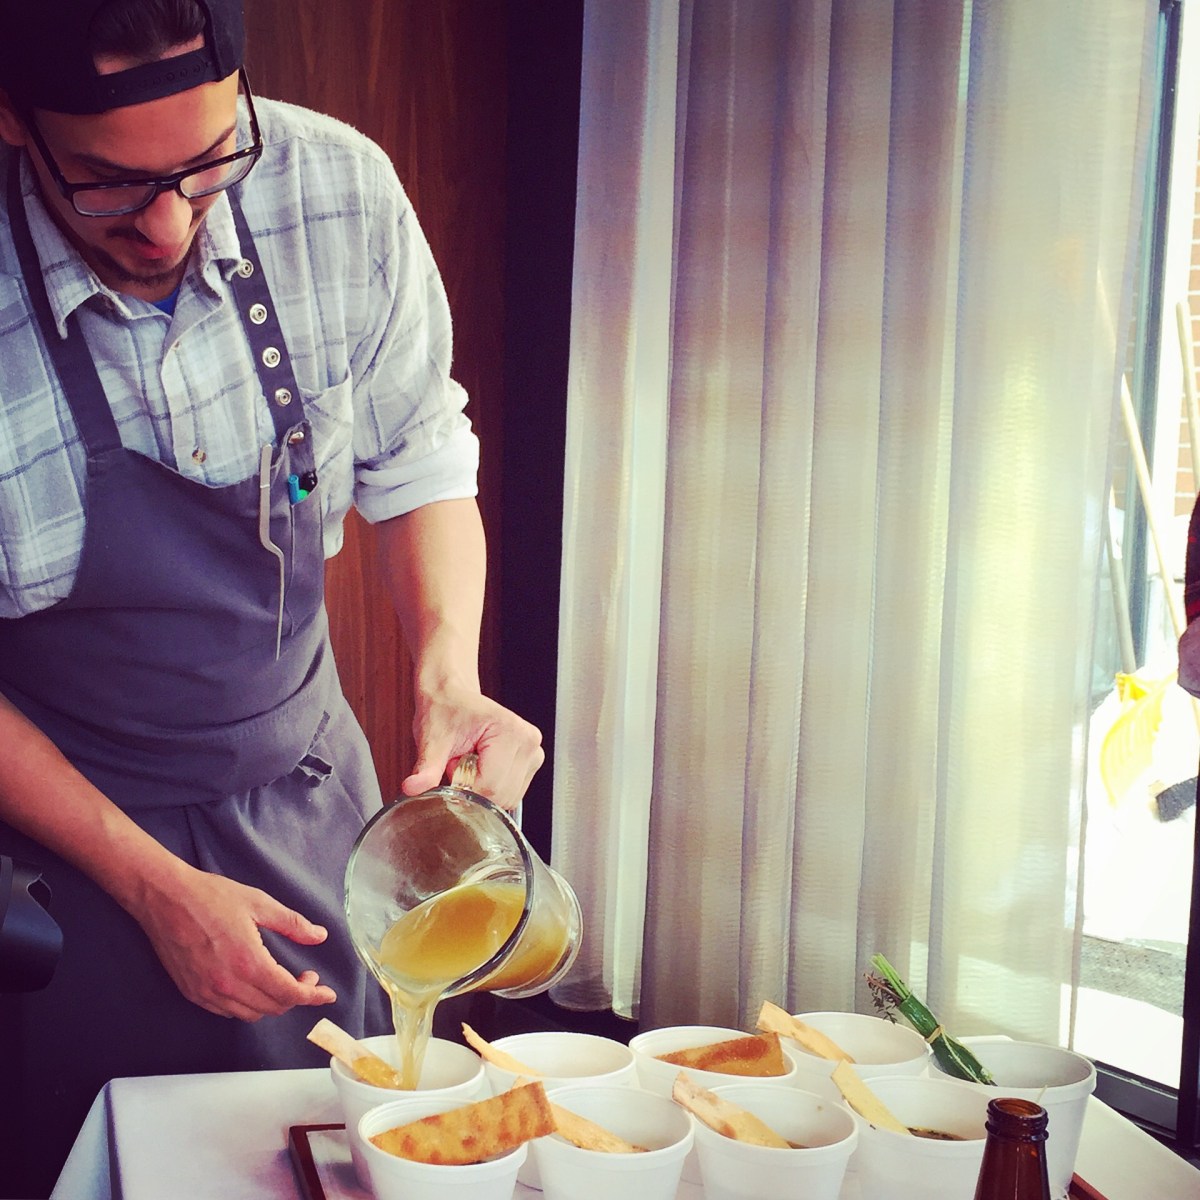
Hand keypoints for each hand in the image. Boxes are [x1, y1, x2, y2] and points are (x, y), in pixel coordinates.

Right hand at [128, 862, 336, 1020]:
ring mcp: (207, 992)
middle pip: (273, 1007)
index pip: (289, 993)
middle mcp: (227, 985)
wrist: (164, 898)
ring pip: (251, 1014)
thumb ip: (293, 924)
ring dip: (272, 1003)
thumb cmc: (211, 897)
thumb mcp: (259, 903)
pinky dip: (247, 1005)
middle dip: (296, 997)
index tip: (328, 995)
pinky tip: (253, 985)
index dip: (313, 996)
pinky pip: (228, 1011)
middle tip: (305, 977)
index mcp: (248, 962)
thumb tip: (319, 936)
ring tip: (281, 981)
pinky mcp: (192, 993)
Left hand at [401, 687, 543, 809]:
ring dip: (483, 789)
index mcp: (509, 730)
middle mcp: (528, 741)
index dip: (465, 787)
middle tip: (460, 762)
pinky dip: (492, 788)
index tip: (451, 767)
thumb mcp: (431, 738)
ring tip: (470, 763)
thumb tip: (412, 788)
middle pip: (501, 796)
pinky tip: (482, 767)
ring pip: (508, 799)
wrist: (452, 695)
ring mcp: (533, 752)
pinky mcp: (532, 761)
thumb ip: (426, 767)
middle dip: (474, 789)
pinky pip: (512, 794)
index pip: (490, 786)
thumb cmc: (444, 710)